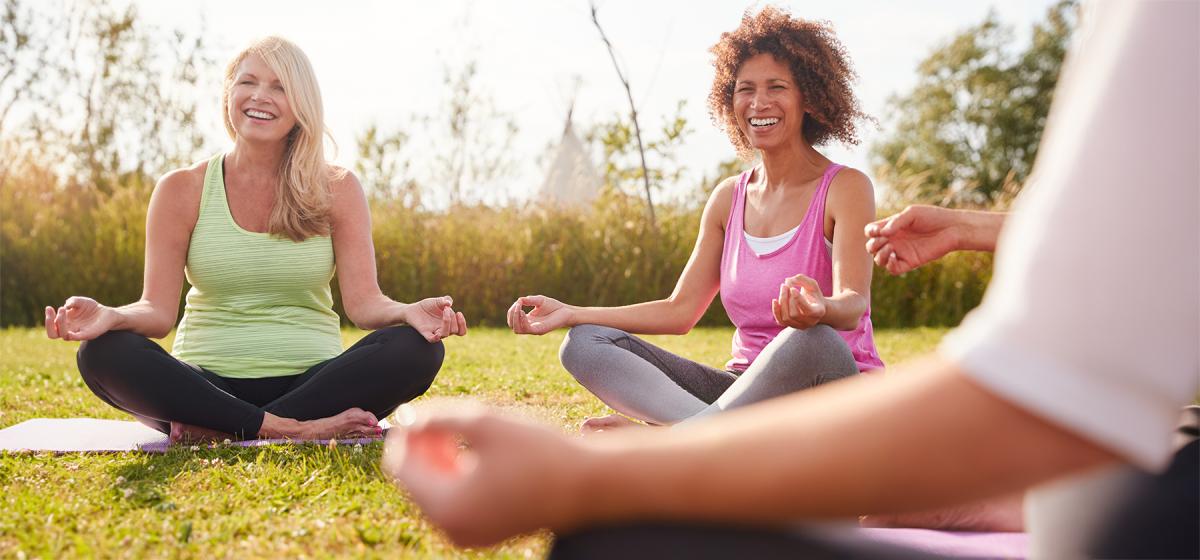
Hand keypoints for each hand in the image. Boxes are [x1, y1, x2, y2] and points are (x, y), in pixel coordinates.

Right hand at [44, 297, 117, 340]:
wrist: (107, 313)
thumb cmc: (91, 308)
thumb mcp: (80, 301)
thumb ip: (72, 301)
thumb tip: (66, 306)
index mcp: (65, 323)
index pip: (51, 326)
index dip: (48, 318)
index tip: (49, 307)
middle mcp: (69, 329)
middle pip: (52, 334)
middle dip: (48, 323)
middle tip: (52, 310)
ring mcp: (77, 333)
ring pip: (62, 335)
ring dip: (60, 322)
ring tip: (63, 310)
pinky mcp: (87, 335)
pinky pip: (75, 337)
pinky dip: (70, 332)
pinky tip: (69, 321)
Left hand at [382, 404, 585, 546]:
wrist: (587, 484)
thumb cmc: (538, 451)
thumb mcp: (483, 423)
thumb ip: (438, 417)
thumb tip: (405, 417)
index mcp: (447, 507)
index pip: (401, 466)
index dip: (406, 434)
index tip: (422, 409)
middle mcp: (452, 529)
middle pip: (415, 480)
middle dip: (422, 446)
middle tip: (444, 416)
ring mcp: (469, 534)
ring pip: (434, 491)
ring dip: (438, 459)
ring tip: (460, 431)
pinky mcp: (485, 532)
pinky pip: (454, 502)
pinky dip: (455, 476)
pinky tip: (475, 451)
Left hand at [405, 296, 466, 341]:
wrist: (414, 309)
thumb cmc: (428, 306)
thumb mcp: (437, 301)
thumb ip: (445, 300)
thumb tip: (449, 303)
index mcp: (449, 324)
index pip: (461, 330)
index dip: (462, 324)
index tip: (459, 313)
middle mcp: (443, 329)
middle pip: (454, 330)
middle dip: (453, 318)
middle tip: (446, 308)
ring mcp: (435, 332)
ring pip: (445, 334)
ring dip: (447, 322)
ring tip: (444, 310)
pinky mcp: (425, 333)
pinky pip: (432, 339)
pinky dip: (435, 337)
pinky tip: (437, 332)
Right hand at [507, 295, 572, 334]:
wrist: (567, 311)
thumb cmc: (554, 306)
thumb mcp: (539, 300)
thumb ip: (529, 300)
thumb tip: (518, 300)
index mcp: (528, 320)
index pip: (513, 319)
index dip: (512, 311)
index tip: (518, 302)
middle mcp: (529, 326)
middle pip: (512, 325)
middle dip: (511, 315)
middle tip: (517, 306)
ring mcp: (534, 329)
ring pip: (517, 330)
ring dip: (515, 319)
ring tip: (519, 309)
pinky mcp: (540, 330)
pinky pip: (526, 329)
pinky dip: (522, 321)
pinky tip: (524, 313)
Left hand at [772, 274, 826, 329]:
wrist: (813, 306)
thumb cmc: (813, 294)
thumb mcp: (811, 284)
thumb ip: (801, 279)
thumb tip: (787, 281)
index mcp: (819, 312)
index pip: (807, 310)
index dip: (798, 299)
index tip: (792, 288)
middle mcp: (810, 322)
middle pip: (794, 314)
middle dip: (787, 298)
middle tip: (784, 286)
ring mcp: (800, 326)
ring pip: (787, 318)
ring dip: (782, 302)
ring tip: (783, 290)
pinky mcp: (791, 325)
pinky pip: (780, 321)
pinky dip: (776, 311)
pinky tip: (775, 300)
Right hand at [864, 205, 966, 274]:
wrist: (952, 228)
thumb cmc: (933, 217)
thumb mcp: (911, 214)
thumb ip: (895, 222)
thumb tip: (882, 234)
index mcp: (892, 227)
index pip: (872, 232)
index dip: (870, 232)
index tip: (877, 230)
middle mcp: (894, 240)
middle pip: (872, 247)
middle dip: (872, 245)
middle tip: (885, 240)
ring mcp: (901, 252)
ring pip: (879, 260)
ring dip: (879, 255)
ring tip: (890, 248)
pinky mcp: (910, 262)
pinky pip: (893, 269)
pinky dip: (889, 265)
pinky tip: (894, 256)